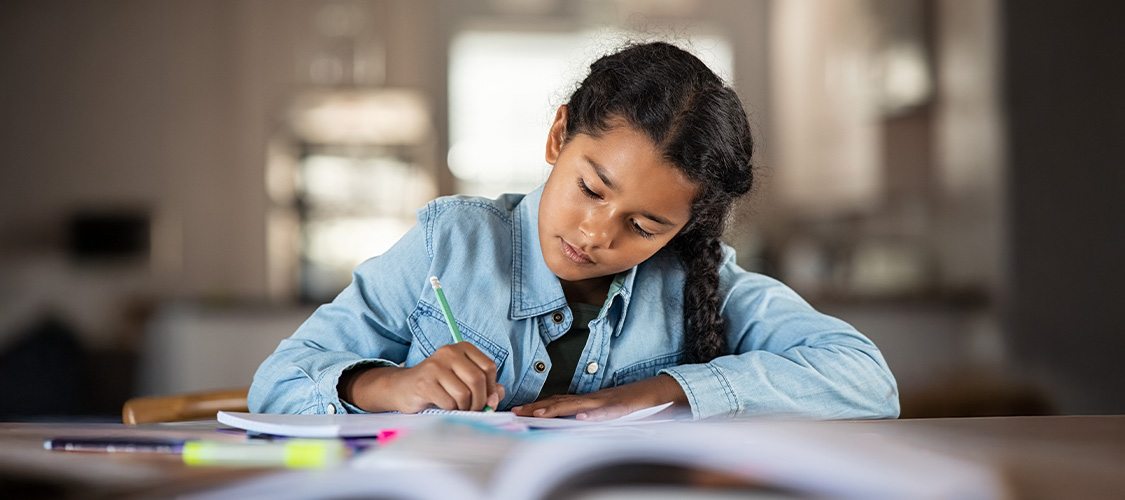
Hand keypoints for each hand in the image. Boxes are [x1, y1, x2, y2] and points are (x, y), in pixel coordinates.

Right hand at [341, 343, 504, 412]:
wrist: (404, 388)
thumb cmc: (440, 386)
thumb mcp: (464, 382)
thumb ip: (486, 388)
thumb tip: (495, 399)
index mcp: (463, 348)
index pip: (489, 367)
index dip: (491, 387)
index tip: (485, 397)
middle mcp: (449, 352)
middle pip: (478, 380)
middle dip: (480, 401)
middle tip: (474, 409)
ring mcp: (435, 366)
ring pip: (464, 393)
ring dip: (465, 408)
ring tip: (458, 408)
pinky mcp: (425, 382)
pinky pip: (449, 402)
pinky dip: (451, 410)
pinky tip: (444, 406)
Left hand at [511, 374, 686, 420]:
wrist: (659, 391)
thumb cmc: (632, 403)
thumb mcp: (605, 412)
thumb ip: (588, 416)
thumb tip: (568, 424)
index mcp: (588, 401)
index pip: (558, 402)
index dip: (537, 406)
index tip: (518, 410)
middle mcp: (593, 399)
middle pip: (561, 402)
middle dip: (537, 408)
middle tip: (517, 412)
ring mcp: (607, 402)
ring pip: (578, 405)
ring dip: (557, 409)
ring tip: (539, 415)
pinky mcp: (622, 406)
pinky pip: (606, 412)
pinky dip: (593, 415)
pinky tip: (581, 418)